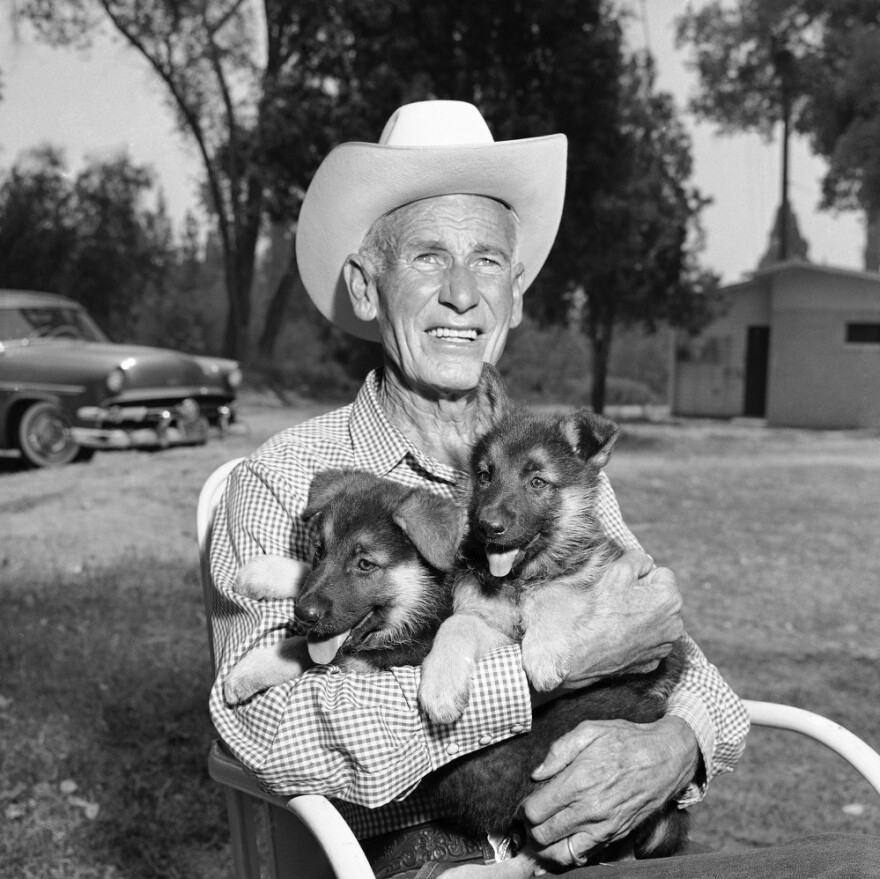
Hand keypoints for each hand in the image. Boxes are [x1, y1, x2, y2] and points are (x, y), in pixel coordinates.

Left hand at [523, 716, 698, 864]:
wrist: (666, 758)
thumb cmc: (627, 740)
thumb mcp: (589, 730)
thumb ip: (558, 751)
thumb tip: (537, 774)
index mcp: (578, 781)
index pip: (535, 811)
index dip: (525, 808)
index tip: (528, 801)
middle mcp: (589, 809)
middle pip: (543, 835)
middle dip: (531, 828)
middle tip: (534, 817)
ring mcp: (604, 826)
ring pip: (561, 853)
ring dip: (546, 847)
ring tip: (544, 833)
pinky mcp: (616, 835)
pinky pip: (585, 856)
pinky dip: (569, 854)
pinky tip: (564, 841)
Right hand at [560, 551, 683, 689]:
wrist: (582, 650)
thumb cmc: (600, 610)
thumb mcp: (617, 571)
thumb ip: (636, 559)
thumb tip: (645, 560)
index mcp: (670, 600)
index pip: (662, 574)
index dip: (641, 576)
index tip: (625, 586)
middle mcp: (675, 625)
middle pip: (661, 598)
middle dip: (645, 596)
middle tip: (619, 601)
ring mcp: (664, 646)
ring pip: (656, 620)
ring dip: (643, 616)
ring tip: (618, 619)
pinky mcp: (652, 662)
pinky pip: (649, 641)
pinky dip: (638, 637)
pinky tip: (619, 636)